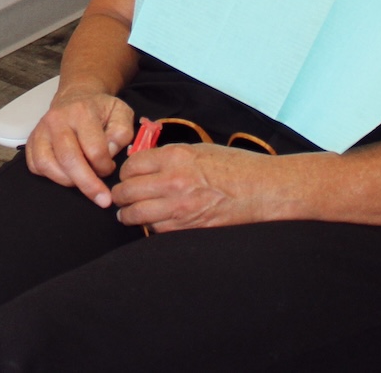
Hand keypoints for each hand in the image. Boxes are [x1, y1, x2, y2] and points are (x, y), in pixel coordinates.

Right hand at [24, 90, 135, 206]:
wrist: (76, 96)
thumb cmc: (99, 109)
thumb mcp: (120, 112)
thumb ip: (122, 132)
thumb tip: (109, 153)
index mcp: (82, 112)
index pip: (94, 148)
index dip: (105, 166)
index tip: (110, 169)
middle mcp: (57, 120)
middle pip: (68, 159)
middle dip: (87, 184)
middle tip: (102, 199)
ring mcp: (41, 130)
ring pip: (47, 164)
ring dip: (67, 181)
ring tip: (82, 183)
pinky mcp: (31, 140)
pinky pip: (35, 165)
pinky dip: (50, 176)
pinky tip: (66, 175)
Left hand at [111, 143, 271, 230]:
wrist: (262, 189)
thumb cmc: (235, 166)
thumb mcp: (199, 150)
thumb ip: (169, 156)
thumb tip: (143, 162)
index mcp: (175, 157)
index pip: (131, 166)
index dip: (125, 172)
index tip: (126, 177)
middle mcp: (173, 181)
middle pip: (127, 190)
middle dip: (120, 195)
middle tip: (119, 197)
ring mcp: (179, 207)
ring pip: (137, 214)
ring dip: (128, 214)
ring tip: (126, 214)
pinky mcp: (188, 227)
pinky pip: (156, 230)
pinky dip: (150, 227)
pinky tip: (151, 223)